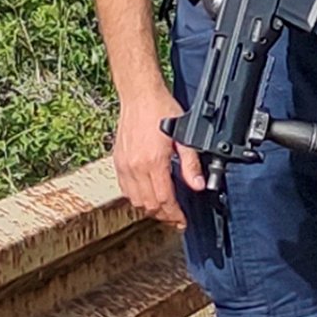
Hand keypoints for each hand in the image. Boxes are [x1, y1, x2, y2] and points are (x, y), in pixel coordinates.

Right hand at [113, 86, 203, 227]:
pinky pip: (124, 188)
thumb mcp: (185, 136)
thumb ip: (191, 164)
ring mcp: (124, 165)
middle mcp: (136, 167)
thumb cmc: (162, 110)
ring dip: (150, 208)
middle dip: (163, 215)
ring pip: (135, 200)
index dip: (174, 214)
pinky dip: (136, 196)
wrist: (139, 96)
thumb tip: (199, 185)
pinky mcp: (117, 161)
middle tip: (176, 216)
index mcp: (153, 162)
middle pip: (148, 204)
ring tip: (164, 208)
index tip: (182, 220)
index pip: (164, 200)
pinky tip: (147, 193)